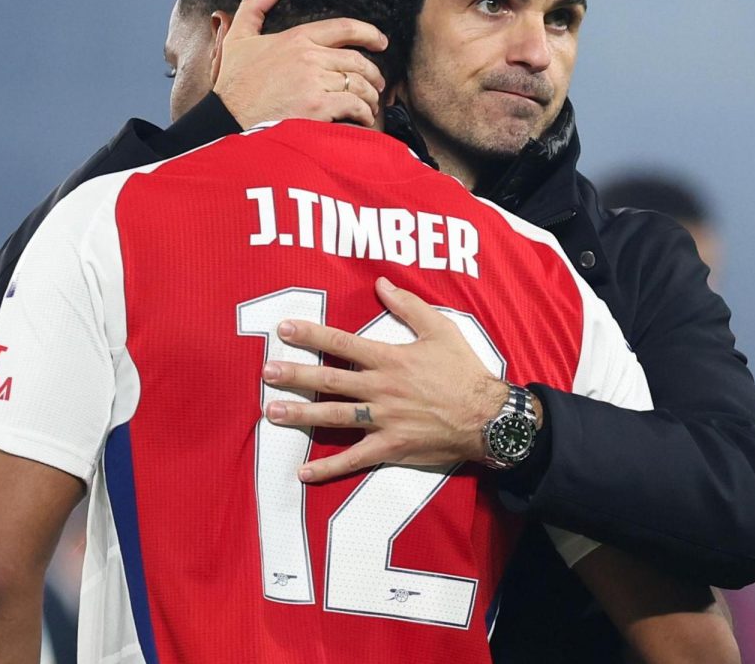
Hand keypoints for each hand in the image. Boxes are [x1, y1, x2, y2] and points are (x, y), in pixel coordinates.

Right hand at [213, 0, 388, 127]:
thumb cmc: (233, 83)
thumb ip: (255, 6)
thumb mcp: (237, 37)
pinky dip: (364, 112)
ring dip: (370, 96)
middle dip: (374, 73)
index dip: (369, 33)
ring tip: (370, 105)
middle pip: (357, 60)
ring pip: (359, 84)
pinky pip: (354, 105)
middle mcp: (309, 57)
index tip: (381, 42)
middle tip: (378, 84)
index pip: (344, 28)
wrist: (227, 120)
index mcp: (296, 38)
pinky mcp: (317, 107)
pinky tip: (363, 118)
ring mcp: (314, 82)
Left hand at [261, 277, 510, 482]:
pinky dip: (328, 467)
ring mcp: (383, 420)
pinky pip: (354, 459)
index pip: (342, 344)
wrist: (487, 417)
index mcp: (390, 359)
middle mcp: (381, 388)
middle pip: (330, 380)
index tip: (284, 329)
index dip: (311, 335)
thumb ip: (409, 305)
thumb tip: (381, 283)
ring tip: (271, 412)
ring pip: (334, 416)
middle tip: (267, 372)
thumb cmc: (464, 371)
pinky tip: (302, 472)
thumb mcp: (441, 329)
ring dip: (301, 414)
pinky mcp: (390, 447)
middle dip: (295, 375)